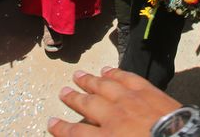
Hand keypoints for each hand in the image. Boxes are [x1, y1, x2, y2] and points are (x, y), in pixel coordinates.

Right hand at [48, 67, 181, 136]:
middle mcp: (114, 116)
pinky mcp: (148, 91)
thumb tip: (95, 136)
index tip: (51, 122)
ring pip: (104, 86)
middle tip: (63, 92)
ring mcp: (131, 100)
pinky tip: (108, 70)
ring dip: (90, 81)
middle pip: (87, 104)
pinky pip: (127, 78)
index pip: (77, 133)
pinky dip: (116, 73)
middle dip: (73, 98)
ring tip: (79, 75)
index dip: (62, 128)